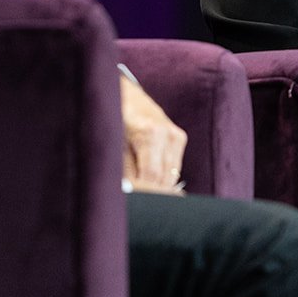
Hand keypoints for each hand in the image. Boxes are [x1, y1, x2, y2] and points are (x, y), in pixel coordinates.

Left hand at [120, 74, 186, 194]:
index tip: (134, 197)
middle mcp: (167, 133)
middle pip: (164, 177)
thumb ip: (126, 171)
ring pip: (171, 175)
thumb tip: (133, 194)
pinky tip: (149, 172)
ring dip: (157, 184)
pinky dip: (163, 174)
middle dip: (150, 189)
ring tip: (141, 182)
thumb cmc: (118, 121)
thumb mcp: (117, 145)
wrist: (130, 99)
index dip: (143, 190)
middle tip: (137, 195)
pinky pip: (174, 167)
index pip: (152, 175)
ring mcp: (176, 135)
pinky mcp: (180, 137)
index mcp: (150, 134)